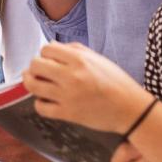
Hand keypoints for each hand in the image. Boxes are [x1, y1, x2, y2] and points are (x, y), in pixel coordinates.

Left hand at [23, 42, 152, 132]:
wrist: (131, 109)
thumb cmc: (115, 81)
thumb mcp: (97, 58)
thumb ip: (73, 50)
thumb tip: (51, 47)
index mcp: (79, 60)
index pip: (46, 49)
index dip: (45, 54)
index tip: (49, 59)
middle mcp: (71, 76)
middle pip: (35, 65)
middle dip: (34, 67)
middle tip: (38, 71)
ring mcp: (68, 96)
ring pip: (32, 85)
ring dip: (30, 82)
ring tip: (35, 82)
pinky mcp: (68, 114)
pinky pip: (41, 107)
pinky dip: (39, 103)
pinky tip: (46, 100)